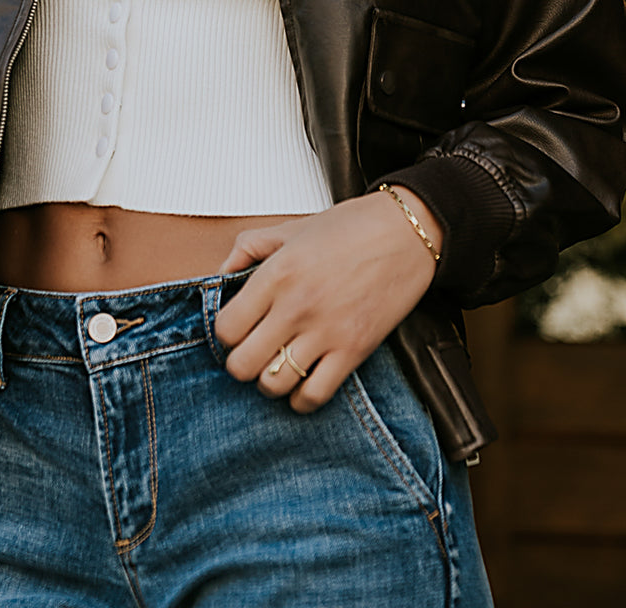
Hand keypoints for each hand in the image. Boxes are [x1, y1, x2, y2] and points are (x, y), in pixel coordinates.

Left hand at [214, 188, 440, 413]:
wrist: (406, 233)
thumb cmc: (351, 228)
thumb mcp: (290, 228)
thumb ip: (248, 247)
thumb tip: (219, 275)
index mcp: (277, 273)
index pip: (225, 327)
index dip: (225, 333)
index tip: (236, 328)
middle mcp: (296, 306)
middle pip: (242, 364)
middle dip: (241, 362)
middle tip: (252, 351)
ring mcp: (325, 332)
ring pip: (273, 385)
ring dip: (269, 381)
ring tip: (277, 365)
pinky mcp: (353, 351)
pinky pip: (314, 396)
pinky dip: (302, 397)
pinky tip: (304, 379)